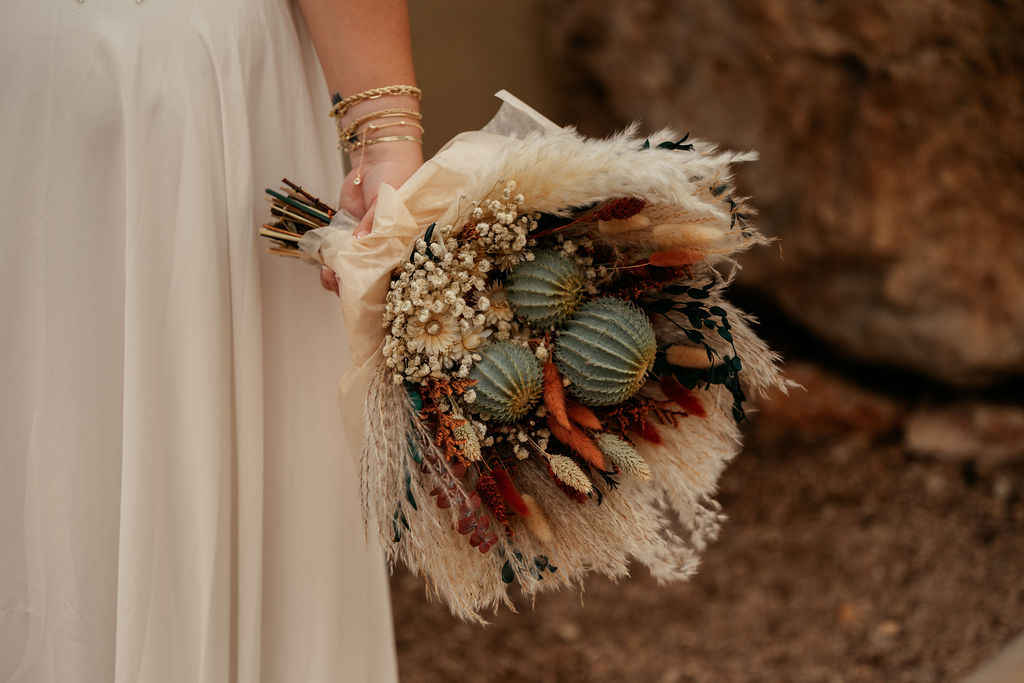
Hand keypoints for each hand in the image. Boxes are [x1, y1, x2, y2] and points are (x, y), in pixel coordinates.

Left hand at [320, 140, 423, 294]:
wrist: (381, 158)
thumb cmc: (397, 177)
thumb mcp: (389, 202)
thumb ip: (374, 223)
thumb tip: (359, 242)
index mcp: (404, 247)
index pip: (393, 276)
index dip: (378, 287)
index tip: (364, 292)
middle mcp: (385, 250)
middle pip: (370, 278)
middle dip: (353, 286)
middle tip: (340, 282)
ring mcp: (365, 244)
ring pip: (351, 272)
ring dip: (338, 277)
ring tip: (329, 274)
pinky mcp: (347, 235)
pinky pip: (337, 256)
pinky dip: (328, 263)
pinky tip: (322, 264)